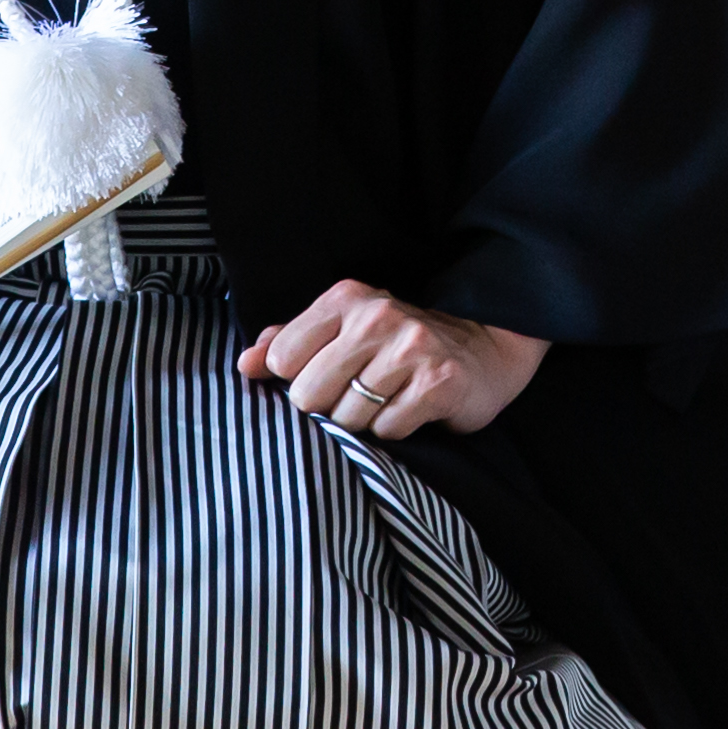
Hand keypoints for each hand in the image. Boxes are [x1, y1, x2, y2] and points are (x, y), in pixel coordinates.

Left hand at [237, 282, 547, 437]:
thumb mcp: (343, 331)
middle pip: (309, 394)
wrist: (482, 352)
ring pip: (347, 417)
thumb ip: (289, 341)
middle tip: (357, 395)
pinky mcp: (438, 381)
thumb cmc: (398, 346)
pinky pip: (388, 429)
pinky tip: (411, 410)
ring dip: (363, 422)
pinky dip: (395, 429)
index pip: (284, 358)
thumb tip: (245, 364)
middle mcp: (377, 315)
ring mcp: (411, 347)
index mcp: (345, 299)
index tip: (324, 378)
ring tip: (386, 401)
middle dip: (328, 407)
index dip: (297, 381)